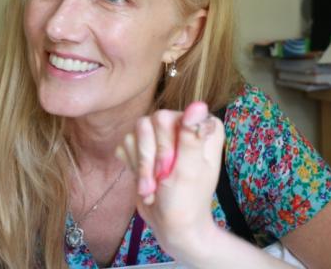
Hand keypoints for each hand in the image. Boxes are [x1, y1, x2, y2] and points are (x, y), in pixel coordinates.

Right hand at [116, 102, 224, 261]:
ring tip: (151, 186)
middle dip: (150, 158)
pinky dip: (132, 166)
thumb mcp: (189, 171)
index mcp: (203, 125)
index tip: (170, 169)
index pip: (171, 117)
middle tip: (160, 180)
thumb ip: (191, 137)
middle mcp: (183, 124)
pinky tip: (145, 180)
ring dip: (140, 166)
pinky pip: (126, 142)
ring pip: (136, 131)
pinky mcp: (144, 144)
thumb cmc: (186, 201)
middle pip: (150, 122)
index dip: (165, 145)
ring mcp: (162, 134)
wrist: (170, 225)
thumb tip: (199, 105)